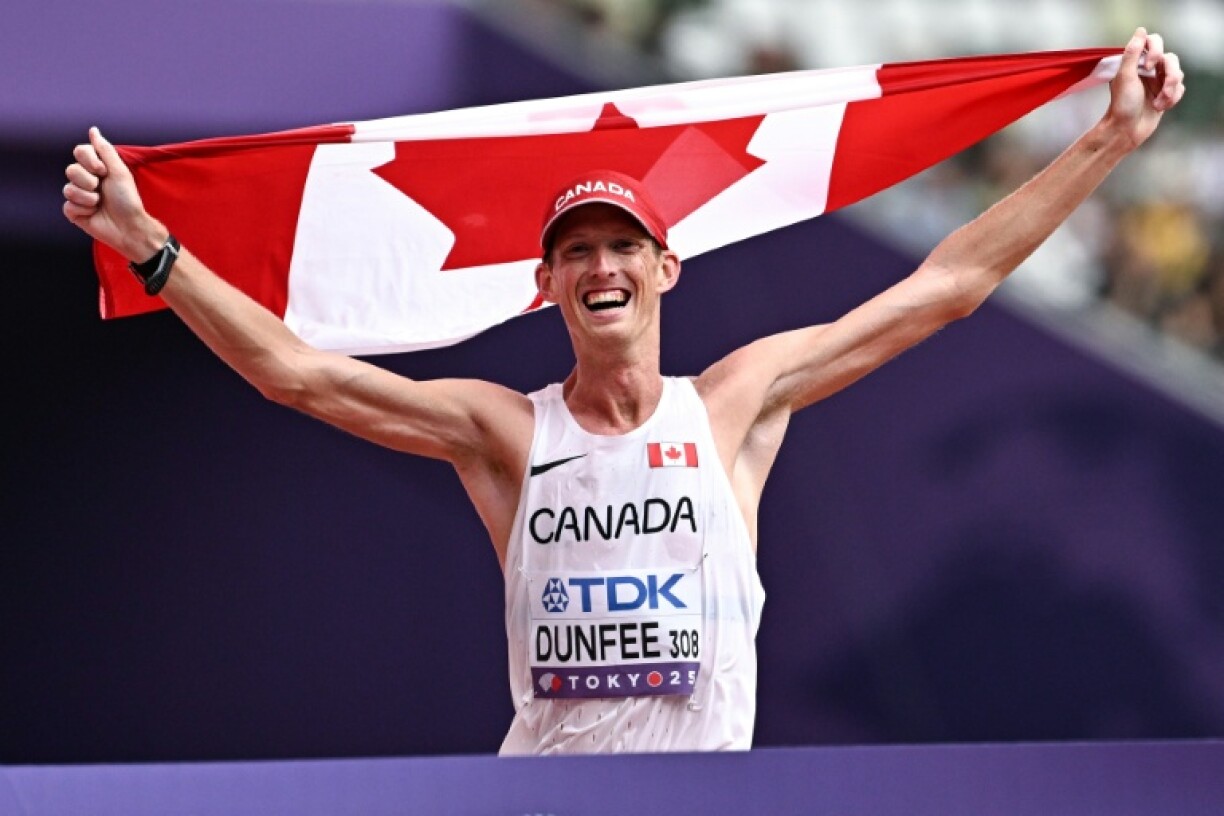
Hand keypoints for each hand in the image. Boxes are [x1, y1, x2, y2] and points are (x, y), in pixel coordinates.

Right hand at [63, 127, 165, 261]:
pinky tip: (94, 213)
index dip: (89, 160)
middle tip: (101, 189)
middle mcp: (85, 180)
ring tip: (100, 204)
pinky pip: (68, 205)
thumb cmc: (127, 199)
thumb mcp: (119, 171)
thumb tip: (93, 130)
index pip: (79, 151)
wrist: (129, 226)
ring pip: (68, 189)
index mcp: (96, 168)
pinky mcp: (74, 212)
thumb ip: (105, 150)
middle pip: (70, 169)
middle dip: (88, 180)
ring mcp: (78, 196)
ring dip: (88, 197)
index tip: (103, 171)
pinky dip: (83, 209)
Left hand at [1105, 28, 1185, 149]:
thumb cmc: (1122, 105)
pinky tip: (1160, 107)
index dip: (1156, 49)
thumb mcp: (1124, 76)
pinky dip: (1172, 98)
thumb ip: (1132, 53)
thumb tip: (1140, 31)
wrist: (1126, 131)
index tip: (1148, 65)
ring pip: (1178, 74)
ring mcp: (1157, 82)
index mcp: (1136, 63)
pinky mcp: (1165, 95)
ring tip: (1159, 103)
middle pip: (1171, 59)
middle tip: (1161, 89)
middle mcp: (1148, 70)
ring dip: (1171, 90)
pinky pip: (1180, 89)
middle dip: (1171, 74)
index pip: (1153, 42)